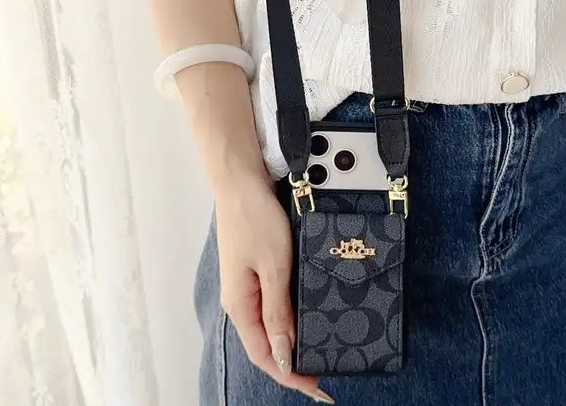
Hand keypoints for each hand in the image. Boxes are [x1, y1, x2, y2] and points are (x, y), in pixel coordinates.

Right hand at [214, 170, 333, 402]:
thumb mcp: (273, 266)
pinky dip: (289, 317)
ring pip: (270, 325)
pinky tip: (305, 317)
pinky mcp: (256, 269)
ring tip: (318, 351)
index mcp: (241, 305)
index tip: (319, 389)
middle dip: (293, 364)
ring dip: (292, 341)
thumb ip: (277, 311)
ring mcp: (248, 285)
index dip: (291, 376)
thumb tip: (284, 353)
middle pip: (266, 345)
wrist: (241, 181)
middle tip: (324, 374)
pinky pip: (272, 303)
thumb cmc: (255, 219)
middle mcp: (241, 300)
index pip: (266, 355)